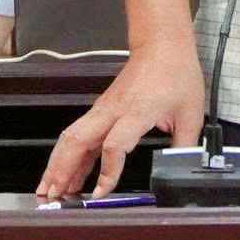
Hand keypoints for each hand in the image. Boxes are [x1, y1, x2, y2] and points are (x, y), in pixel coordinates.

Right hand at [36, 37, 202, 200]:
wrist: (162, 45)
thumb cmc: (174, 72)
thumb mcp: (190, 114)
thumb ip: (184, 146)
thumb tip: (180, 168)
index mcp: (135, 111)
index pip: (113, 146)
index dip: (107, 172)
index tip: (101, 192)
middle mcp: (112, 110)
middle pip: (77, 140)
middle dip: (60, 169)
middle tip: (52, 194)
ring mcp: (103, 109)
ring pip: (71, 137)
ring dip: (57, 164)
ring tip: (49, 189)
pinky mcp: (102, 110)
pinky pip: (80, 135)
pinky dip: (70, 156)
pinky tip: (69, 175)